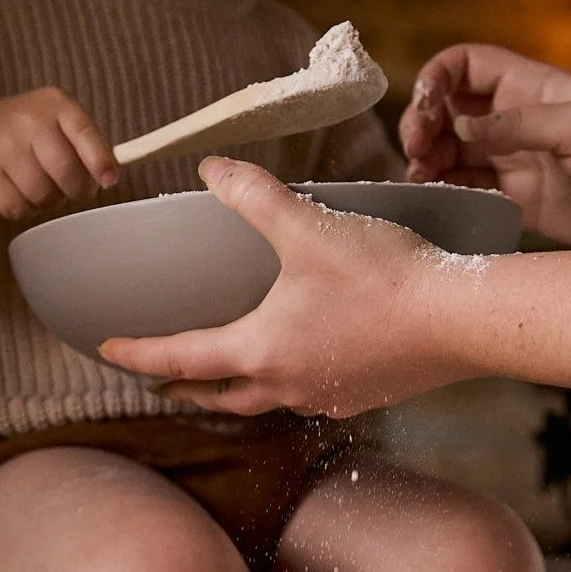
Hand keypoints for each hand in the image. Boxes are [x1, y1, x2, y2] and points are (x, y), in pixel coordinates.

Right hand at [0, 89, 117, 222]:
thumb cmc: (29, 131)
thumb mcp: (59, 120)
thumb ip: (88, 144)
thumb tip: (107, 178)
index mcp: (55, 103)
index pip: (85, 132)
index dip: (100, 160)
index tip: (109, 180)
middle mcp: (28, 120)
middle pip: (66, 173)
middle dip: (76, 190)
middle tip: (72, 189)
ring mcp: (3, 146)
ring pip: (43, 195)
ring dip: (48, 201)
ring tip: (40, 184)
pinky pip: (17, 208)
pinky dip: (24, 208)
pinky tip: (19, 191)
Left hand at [100, 159, 474, 416]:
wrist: (463, 320)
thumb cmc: (385, 276)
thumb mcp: (309, 226)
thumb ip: (254, 195)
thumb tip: (212, 169)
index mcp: (262, 349)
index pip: (182, 358)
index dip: (139, 352)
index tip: (107, 349)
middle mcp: (288, 384)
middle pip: (218, 396)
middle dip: (183, 388)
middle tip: (159, 380)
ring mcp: (329, 395)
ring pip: (264, 402)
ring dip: (236, 392)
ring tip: (226, 375)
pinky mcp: (365, 394)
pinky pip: (311, 396)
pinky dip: (288, 385)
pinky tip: (303, 363)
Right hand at [400, 44, 570, 247]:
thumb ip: (520, 124)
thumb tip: (459, 125)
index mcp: (532, 87)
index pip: (467, 65)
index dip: (439, 78)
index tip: (428, 106)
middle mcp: (516, 121)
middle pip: (449, 109)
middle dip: (423, 122)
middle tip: (415, 149)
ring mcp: (515, 162)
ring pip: (451, 151)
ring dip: (426, 159)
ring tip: (418, 177)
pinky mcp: (518, 202)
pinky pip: (469, 190)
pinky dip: (444, 190)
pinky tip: (434, 196)